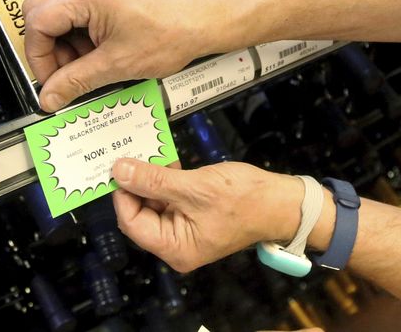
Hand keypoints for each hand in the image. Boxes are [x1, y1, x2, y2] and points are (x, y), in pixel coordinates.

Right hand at [23, 0, 228, 111]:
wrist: (205, 19)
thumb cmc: (171, 34)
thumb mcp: (117, 65)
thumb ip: (77, 81)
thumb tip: (49, 98)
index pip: (37, 21)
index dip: (38, 56)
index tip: (50, 80)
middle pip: (39, 9)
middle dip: (46, 45)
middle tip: (63, 72)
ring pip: (58, 9)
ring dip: (63, 40)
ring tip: (88, 64)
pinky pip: (78, 7)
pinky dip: (79, 32)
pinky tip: (99, 52)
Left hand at [110, 158, 302, 272]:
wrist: (282, 202)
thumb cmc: (243, 198)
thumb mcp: (194, 186)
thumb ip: (154, 180)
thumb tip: (119, 170)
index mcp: (174, 248)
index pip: (131, 222)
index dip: (122, 194)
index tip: (119, 165)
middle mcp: (175, 245)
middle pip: (140, 214)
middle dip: (136, 185)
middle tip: (131, 154)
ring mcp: (185, 231)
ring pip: (153, 204)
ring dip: (151, 179)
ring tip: (149, 153)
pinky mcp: (193, 216)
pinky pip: (170, 199)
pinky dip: (166, 181)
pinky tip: (168, 162)